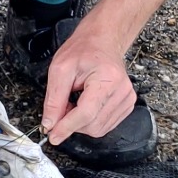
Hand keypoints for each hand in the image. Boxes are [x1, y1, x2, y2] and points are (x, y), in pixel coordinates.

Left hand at [41, 26, 135, 144]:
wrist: (102, 42)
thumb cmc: (84, 50)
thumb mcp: (60, 69)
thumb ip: (54, 100)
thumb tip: (50, 124)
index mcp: (107, 78)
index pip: (86, 113)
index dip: (67, 127)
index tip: (53, 136)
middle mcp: (122, 91)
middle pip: (93, 125)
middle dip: (72, 123)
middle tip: (62, 108)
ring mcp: (127, 99)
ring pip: (99, 129)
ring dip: (81, 123)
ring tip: (74, 103)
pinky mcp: (127, 105)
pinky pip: (105, 125)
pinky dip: (90, 122)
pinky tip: (85, 106)